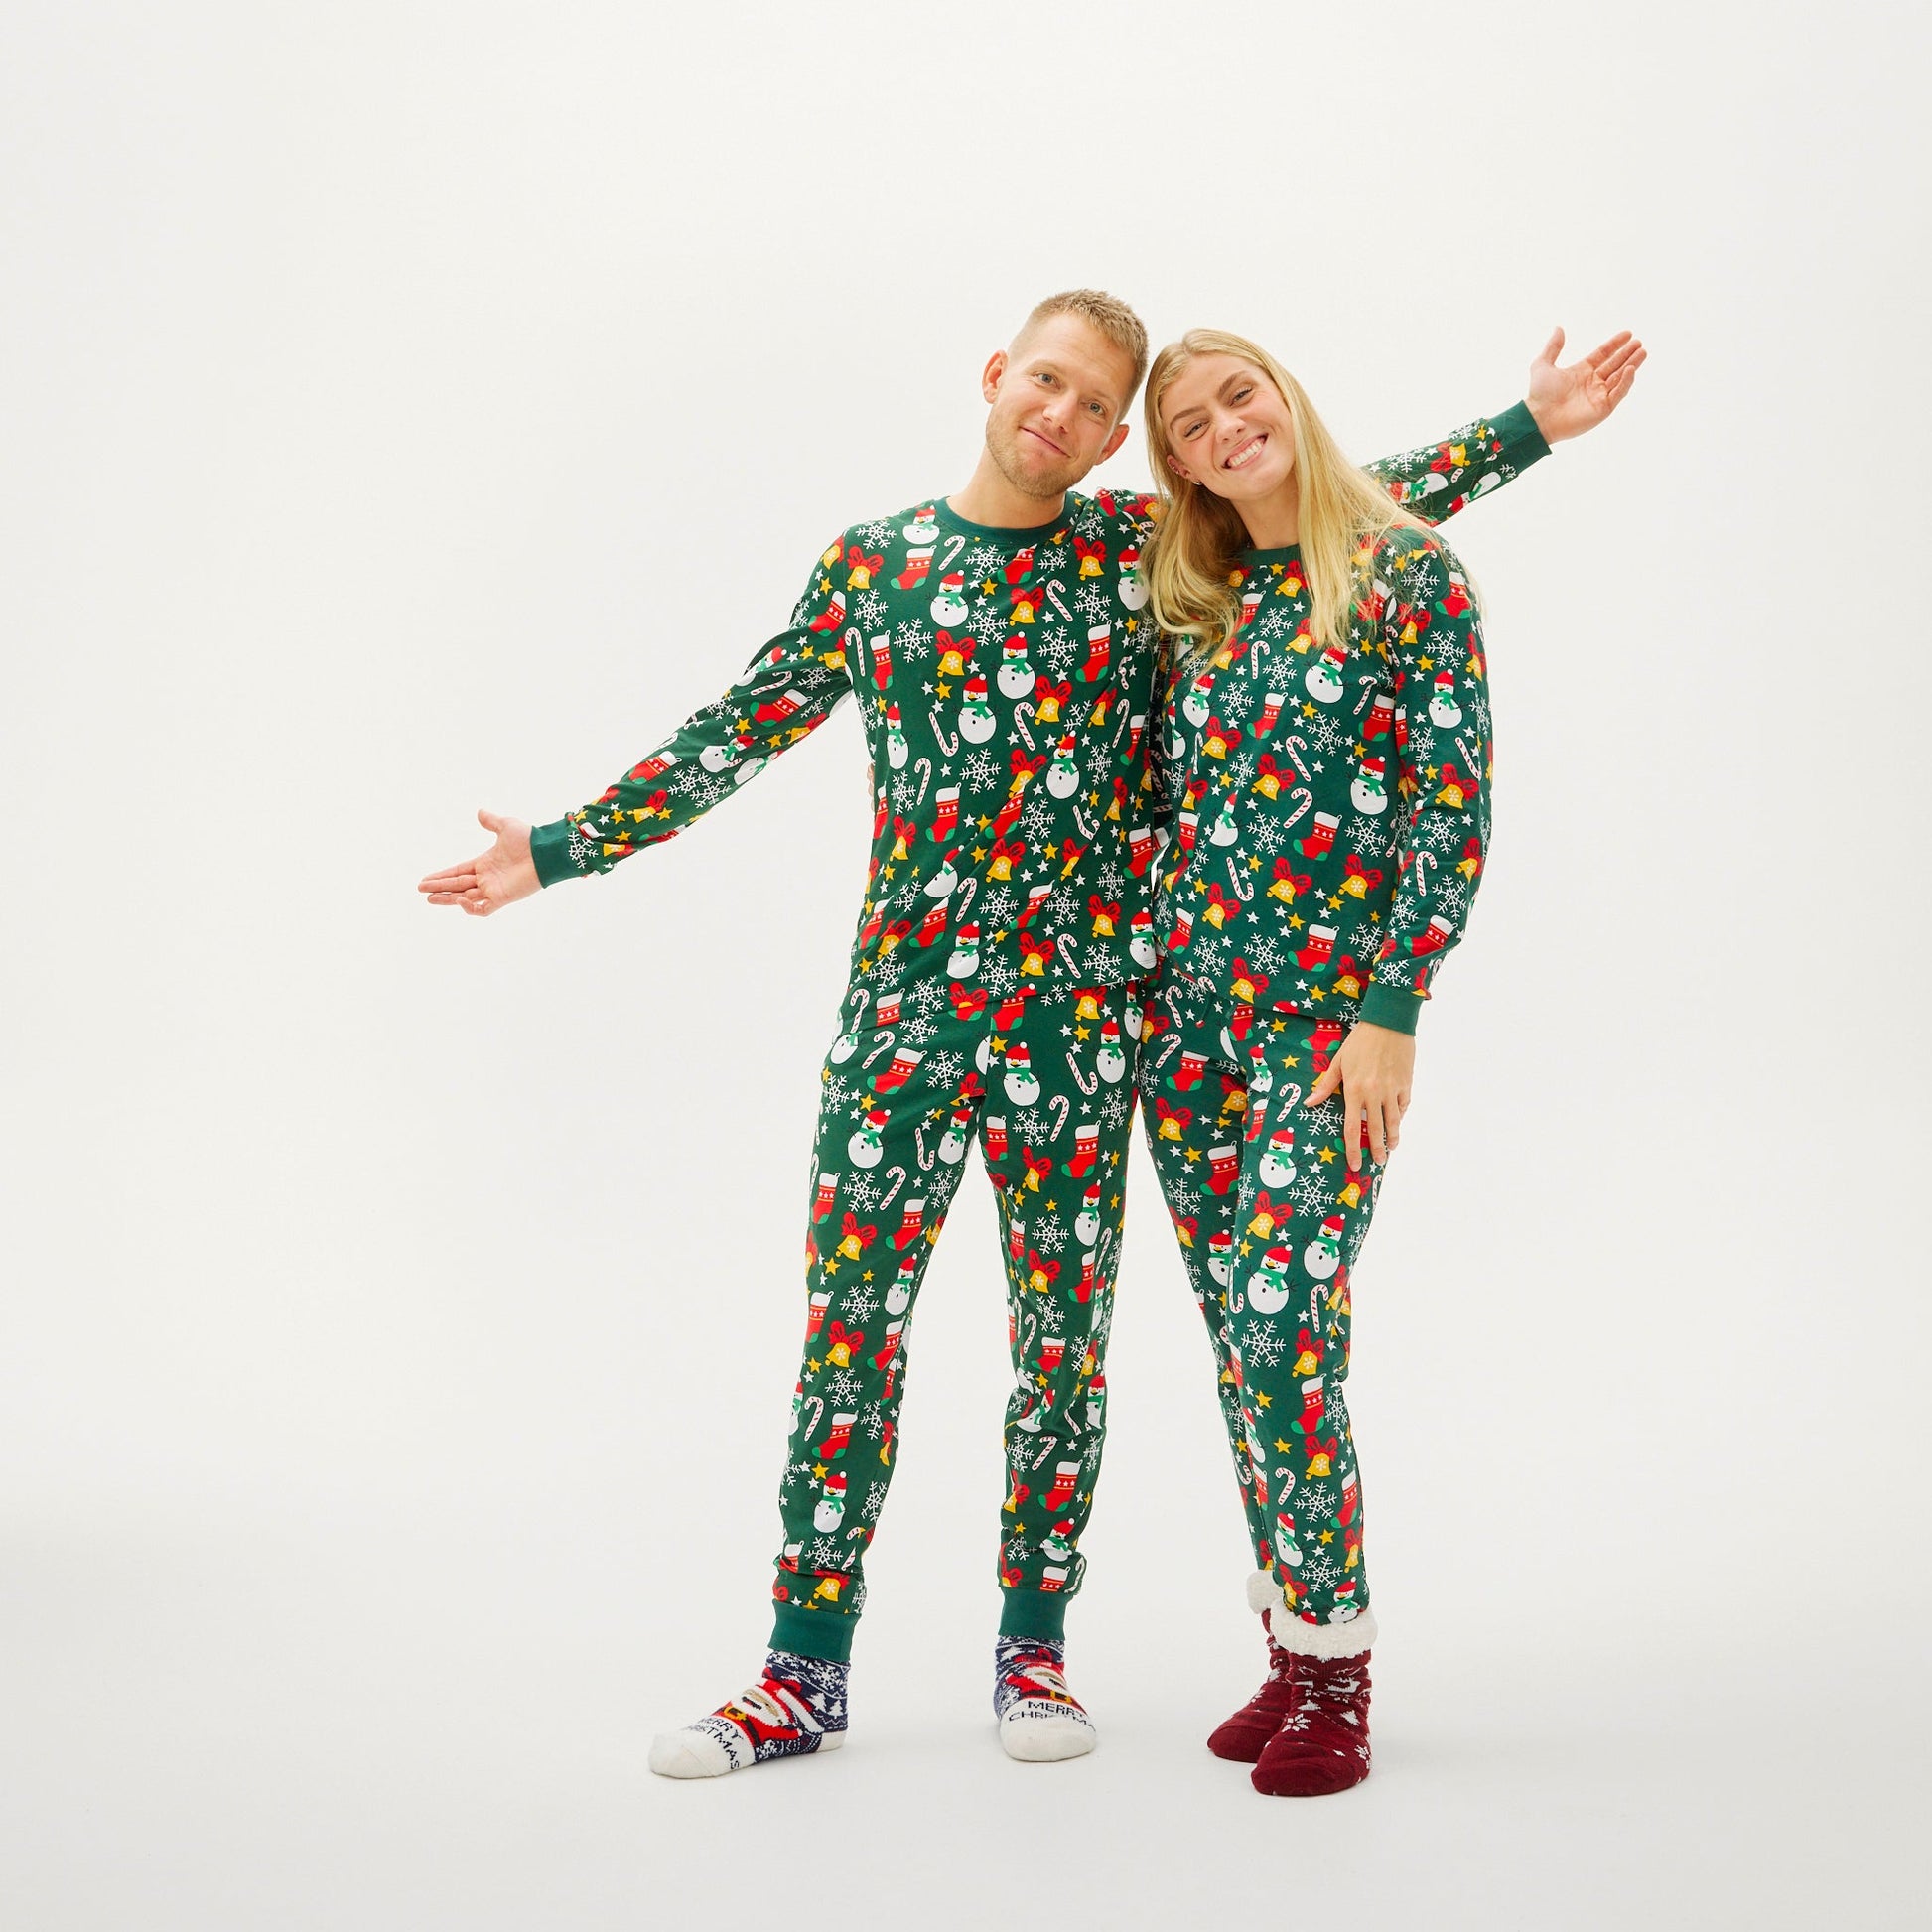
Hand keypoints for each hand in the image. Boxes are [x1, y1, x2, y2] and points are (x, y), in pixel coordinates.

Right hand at [417, 809, 540, 916]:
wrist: (545, 851)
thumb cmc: (529, 839)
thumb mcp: (506, 826)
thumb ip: (491, 822)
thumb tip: (479, 812)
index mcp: (485, 863)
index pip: (458, 871)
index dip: (442, 875)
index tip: (425, 879)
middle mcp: (487, 878)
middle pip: (457, 885)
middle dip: (439, 887)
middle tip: (421, 889)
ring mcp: (494, 889)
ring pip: (465, 898)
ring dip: (447, 899)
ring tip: (429, 899)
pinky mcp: (502, 898)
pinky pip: (483, 909)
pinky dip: (470, 908)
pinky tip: (459, 900)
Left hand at [1304, 1021, 1414, 1171]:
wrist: (1388, 1023)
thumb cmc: (1359, 1042)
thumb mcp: (1339, 1062)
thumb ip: (1326, 1086)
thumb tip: (1310, 1103)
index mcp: (1355, 1090)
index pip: (1353, 1127)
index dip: (1353, 1148)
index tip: (1355, 1164)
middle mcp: (1374, 1094)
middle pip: (1376, 1130)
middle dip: (1376, 1149)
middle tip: (1377, 1163)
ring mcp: (1392, 1090)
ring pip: (1394, 1121)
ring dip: (1392, 1138)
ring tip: (1390, 1149)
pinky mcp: (1406, 1084)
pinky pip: (1403, 1105)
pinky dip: (1400, 1115)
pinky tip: (1397, 1122)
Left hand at [1523, 326, 1645, 443]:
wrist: (1538, 418)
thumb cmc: (1539, 394)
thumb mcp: (1543, 365)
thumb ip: (1553, 346)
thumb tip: (1558, 327)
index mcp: (1581, 372)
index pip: (1603, 355)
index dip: (1615, 344)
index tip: (1628, 333)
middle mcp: (1592, 383)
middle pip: (1615, 365)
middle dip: (1627, 354)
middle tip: (1639, 343)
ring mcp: (1598, 396)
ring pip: (1620, 378)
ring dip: (1632, 364)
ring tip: (1642, 352)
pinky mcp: (1602, 409)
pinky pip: (1618, 393)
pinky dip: (1626, 382)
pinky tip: (1631, 369)